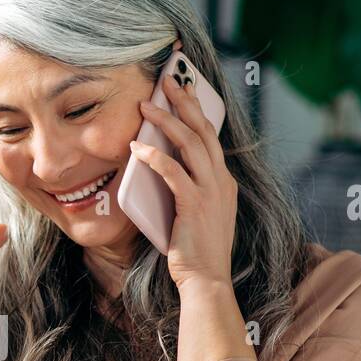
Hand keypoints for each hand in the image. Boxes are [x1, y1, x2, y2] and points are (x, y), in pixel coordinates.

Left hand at [128, 71, 236, 289]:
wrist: (206, 281)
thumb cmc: (195, 251)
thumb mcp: (196, 213)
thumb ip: (187, 188)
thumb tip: (161, 166)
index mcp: (223, 181)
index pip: (210, 136)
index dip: (197, 109)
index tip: (184, 89)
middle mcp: (221, 181)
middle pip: (203, 129)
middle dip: (184, 101)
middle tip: (167, 80)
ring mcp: (210, 192)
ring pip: (190, 143)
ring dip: (166, 121)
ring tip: (145, 107)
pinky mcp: (194, 205)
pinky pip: (173, 172)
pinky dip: (154, 157)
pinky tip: (137, 149)